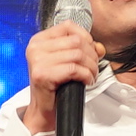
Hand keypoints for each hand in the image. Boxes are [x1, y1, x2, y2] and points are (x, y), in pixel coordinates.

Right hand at [16, 19, 97, 135]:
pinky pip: (74, 69)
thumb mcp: (67, 62)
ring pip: (78, 55)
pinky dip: (86, 76)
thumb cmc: (55, 85)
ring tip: (90, 76)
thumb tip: (99, 47)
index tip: (90, 51)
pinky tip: (85, 81)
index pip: (68, 26)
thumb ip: (84, 50)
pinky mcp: (42, 74)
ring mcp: (37, 60)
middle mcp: (36, 47)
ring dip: (91, 67)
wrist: (44, 109)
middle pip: (76, 41)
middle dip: (91, 55)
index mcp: (39, 40)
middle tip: (93, 68)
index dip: (85, 37)